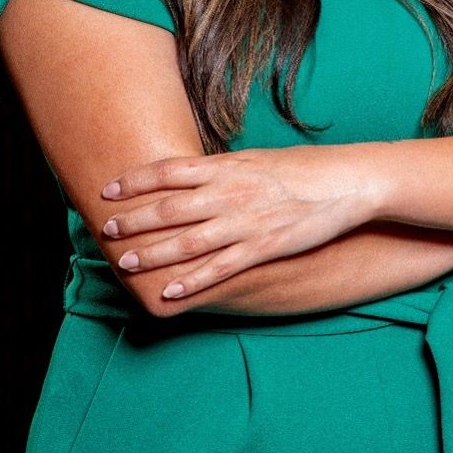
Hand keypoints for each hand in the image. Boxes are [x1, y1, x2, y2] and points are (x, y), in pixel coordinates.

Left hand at [100, 144, 378, 300]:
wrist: (347, 180)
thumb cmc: (302, 168)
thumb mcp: (256, 161)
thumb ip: (223, 171)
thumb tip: (192, 176)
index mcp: (227, 166)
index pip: (169, 171)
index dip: (135, 181)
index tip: (108, 190)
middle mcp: (230, 192)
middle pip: (169, 207)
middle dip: (133, 220)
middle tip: (105, 231)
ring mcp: (245, 221)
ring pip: (187, 241)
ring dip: (153, 254)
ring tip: (125, 264)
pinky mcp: (264, 247)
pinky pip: (220, 268)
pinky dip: (192, 282)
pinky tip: (170, 292)